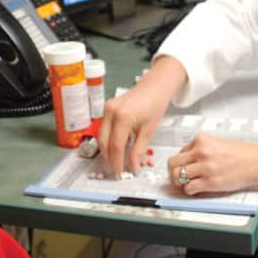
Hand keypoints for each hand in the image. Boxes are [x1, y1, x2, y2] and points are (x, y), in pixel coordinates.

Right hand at [99, 56, 187, 173]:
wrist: (155, 86)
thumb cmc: (155, 104)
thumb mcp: (149, 130)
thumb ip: (139, 150)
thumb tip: (133, 166)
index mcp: (122, 117)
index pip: (116, 146)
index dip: (117, 161)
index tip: (121, 171)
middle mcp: (111, 112)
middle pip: (105, 142)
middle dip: (109, 157)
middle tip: (117, 169)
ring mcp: (107, 108)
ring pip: (102, 135)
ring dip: (107, 149)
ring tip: (116, 160)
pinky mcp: (108, 108)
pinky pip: (104, 128)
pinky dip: (108, 139)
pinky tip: (115, 147)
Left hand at [169, 135, 257, 195]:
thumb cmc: (243, 154)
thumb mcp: (218, 143)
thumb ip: (202, 149)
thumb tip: (189, 159)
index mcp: (202, 140)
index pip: (180, 151)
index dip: (182, 162)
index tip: (185, 167)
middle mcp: (201, 152)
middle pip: (173, 163)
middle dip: (174, 172)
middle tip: (178, 177)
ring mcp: (204, 167)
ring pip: (178, 176)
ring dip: (180, 183)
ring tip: (187, 184)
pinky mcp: (209, 182)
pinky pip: (189, 188)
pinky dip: (190, 191)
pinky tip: (197, 189)